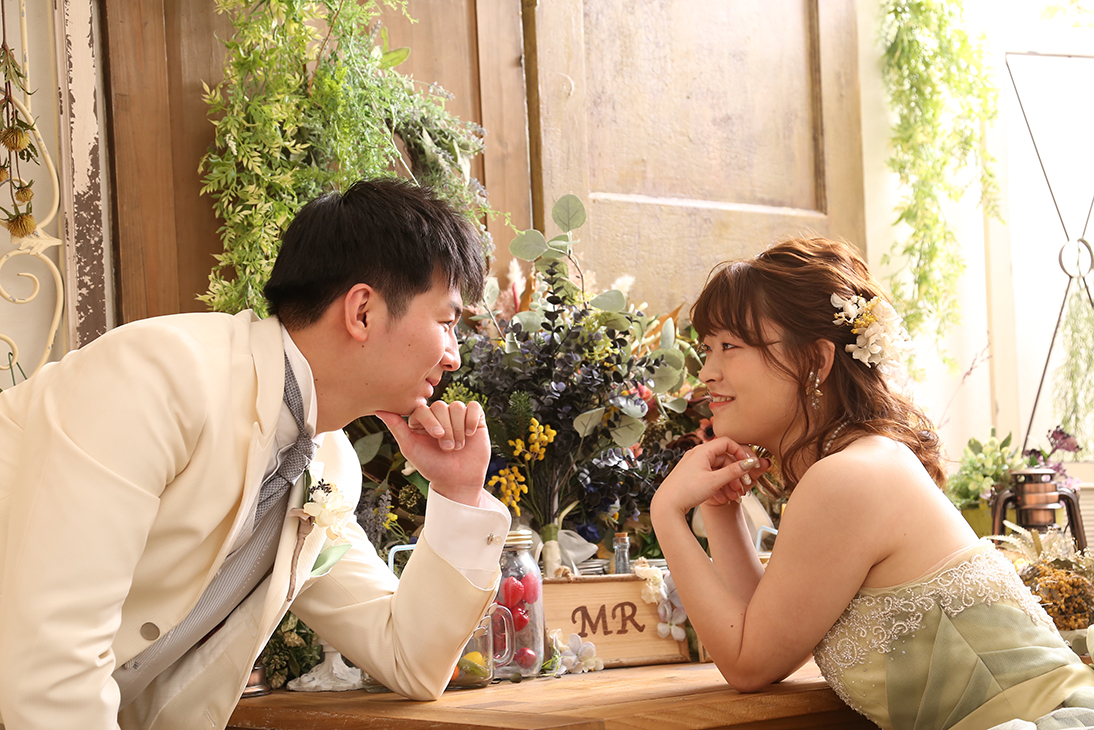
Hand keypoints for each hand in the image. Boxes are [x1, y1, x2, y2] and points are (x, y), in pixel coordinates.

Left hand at [376, 401, 489, 505]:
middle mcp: (439, 415)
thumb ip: (396, 427)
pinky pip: (474, 407)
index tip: (436, 436)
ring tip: (458, 446)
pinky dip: (472, 419)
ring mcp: (457, 416)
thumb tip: (378, 409)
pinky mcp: (475, 419)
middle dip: (446, 428)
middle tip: (447, 447)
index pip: (423, 408)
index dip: (431, 421)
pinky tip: (470, 434)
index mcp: (422, 420)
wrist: (457, 480)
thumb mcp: (410, 448)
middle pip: (441, 406)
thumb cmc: (432, 466)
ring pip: (457, 407)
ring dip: (458, 428)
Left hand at [652, 437, 769, 515]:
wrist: (667, 506)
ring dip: (728, 482)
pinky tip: (723, 499)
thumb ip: (734, 471)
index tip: (748, 465)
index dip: (740, 452)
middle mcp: (698, 455)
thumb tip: (750, 462)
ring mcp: (694, 466)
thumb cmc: (687, 491)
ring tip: (734, 496)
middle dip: (735, 474)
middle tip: (743, 487)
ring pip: (718, 470)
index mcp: (702, 451)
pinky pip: (710, 478)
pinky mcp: (692, 476)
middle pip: (724, 459)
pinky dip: (719, 487)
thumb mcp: (715, 481)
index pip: (727, 442)